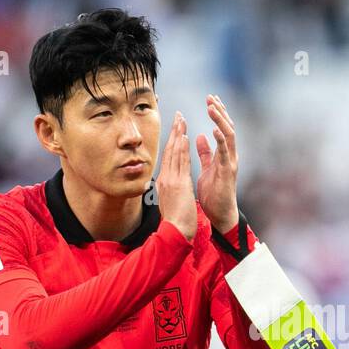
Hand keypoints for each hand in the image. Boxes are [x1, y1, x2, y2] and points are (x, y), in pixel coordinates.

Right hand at [157, 111, 196, 241]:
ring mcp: (170, 180)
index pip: (168, 157)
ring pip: (174, 152)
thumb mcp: (172, 202)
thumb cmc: (176, 222)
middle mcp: (165, 178)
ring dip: (178, 134)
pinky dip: (181, 148)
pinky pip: (180, 162)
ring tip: (181, 119)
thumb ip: (172, 191)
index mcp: (164, 183)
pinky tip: (184, 136)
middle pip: (169, 150)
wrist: (175, 232)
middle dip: (173, 132)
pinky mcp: (178, 184)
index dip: (172, 142)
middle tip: (178, 116)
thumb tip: (172, 186)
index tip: (176, 129)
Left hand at [195, 93, 238, 233]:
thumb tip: (199, 137)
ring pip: (229, 135)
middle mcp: (230, 156)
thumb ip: (206, 153)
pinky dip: (221, 140)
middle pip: (228, 127)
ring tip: (213, 107)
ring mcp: (230, 163)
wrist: (220, 214)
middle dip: (220, 111)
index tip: (210, 99)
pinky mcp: (227, 172)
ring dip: (221, 120)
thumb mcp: (207, 168)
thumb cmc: (214, 194)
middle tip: (211, 97)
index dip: (218, 114)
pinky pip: (225, 153)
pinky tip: (215, 129)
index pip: (222, 129)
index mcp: (223, 155)